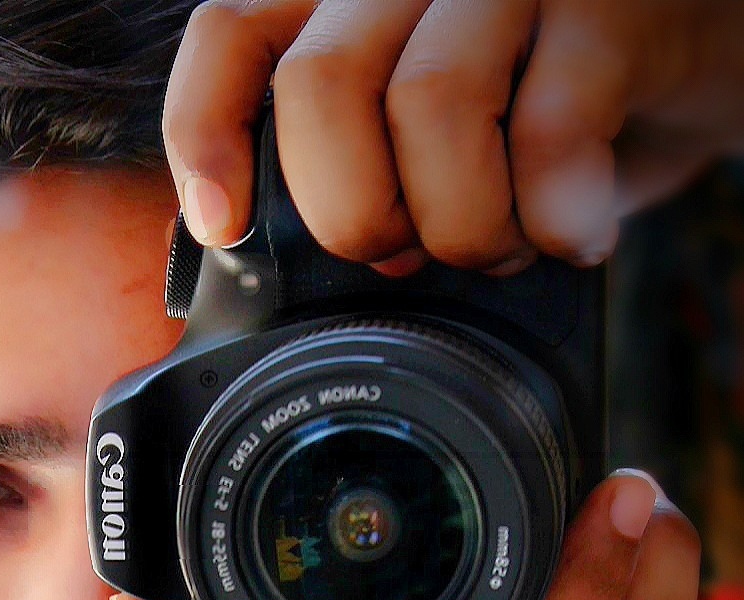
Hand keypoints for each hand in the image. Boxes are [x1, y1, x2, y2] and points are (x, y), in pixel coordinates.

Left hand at [163, 0, 743, 276]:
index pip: (235, 32)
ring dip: (463, 223)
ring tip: (506, 245)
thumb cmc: (567, 86)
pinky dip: (556, 220)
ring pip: (431, 107)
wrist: (716, 42)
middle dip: (354, 212)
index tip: (223, 227)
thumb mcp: (449, 111)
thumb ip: (367, 153)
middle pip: (323, 86)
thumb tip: (288, 270)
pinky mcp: (620, 3)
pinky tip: (578, 235)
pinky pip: (553, 136)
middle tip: (405, 255)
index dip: (209, 135)